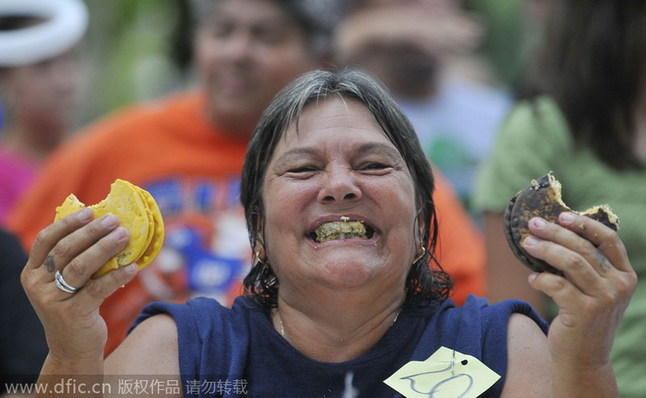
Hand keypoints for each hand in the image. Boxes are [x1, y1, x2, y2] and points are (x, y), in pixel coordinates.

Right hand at [21, 208, 137, 364]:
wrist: (72, 348)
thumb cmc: (74, 307)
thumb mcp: (64, 284)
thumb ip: (73, 260)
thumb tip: (104, 226)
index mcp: (33, 272)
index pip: (45, 240)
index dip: (68, 223)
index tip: (90, 212)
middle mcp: (38, 285)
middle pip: (65, 250)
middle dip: (92, 232)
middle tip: (115, 221)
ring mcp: (53, 301)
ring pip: (81, 267)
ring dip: (105, 248)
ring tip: (125, 236)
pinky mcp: (73, 314)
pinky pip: (98, 288)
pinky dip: (117, 275)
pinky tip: (133, 267)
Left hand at [521, 212, 635, 367]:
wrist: (583, 359)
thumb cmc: (583, 318)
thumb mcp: (593, 290)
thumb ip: (586, 266)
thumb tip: (555, 231)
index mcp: (625, 275)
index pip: (609, 240)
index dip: (585, 224)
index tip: (562, 215)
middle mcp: (619, 286)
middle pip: (584, 248)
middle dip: (556, 233)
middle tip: (533, 225)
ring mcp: (604, 300)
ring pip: (571, 262)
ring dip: (545, 249)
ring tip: (527, 244)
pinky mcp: (584, 313)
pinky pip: (557, 285)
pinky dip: (541, 278)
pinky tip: (532, 278)